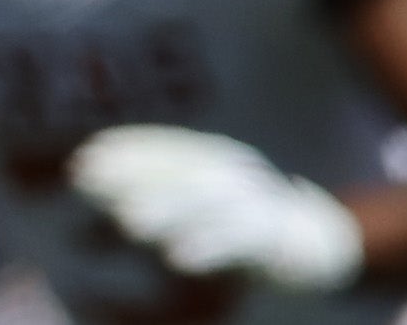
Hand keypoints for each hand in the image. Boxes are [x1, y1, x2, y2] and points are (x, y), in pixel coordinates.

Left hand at [72, 126, 363, 291]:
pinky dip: (209, 246)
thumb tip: (105, 195)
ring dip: (166, 209)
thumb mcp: (201, 207)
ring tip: (127, 223)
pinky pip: (241, 241)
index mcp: (215, 158)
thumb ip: (162, 198)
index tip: (84, 156)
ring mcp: (259, 201)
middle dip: (131, 173)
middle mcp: (236, 172)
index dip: (126, 149)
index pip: (166, 148)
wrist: (322, 247)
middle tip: (86, 179)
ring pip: (208, 201)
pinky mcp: (280, 239)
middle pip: (180, 168)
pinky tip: (178, 259)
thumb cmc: (246, 228)